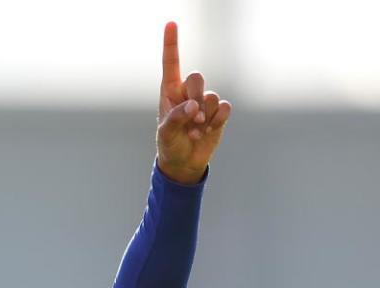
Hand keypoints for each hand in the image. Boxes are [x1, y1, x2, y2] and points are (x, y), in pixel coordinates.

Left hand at [156, 22, 231, 183]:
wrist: (184, 162)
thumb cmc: (169, 144)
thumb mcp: (166, 133)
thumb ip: (176, 117)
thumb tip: (193, 106)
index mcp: (169, 91)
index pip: (171, 63)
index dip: (171, 44)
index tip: (171, 23)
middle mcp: (188, 93)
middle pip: (197, 77)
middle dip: (195, 96)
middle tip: (191, 118)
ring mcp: (205, 102)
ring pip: (211, 96)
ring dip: (204, 117)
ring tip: (195, 131)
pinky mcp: (219, 113)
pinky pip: (224, 107)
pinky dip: (217, 121)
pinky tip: (208, 131)